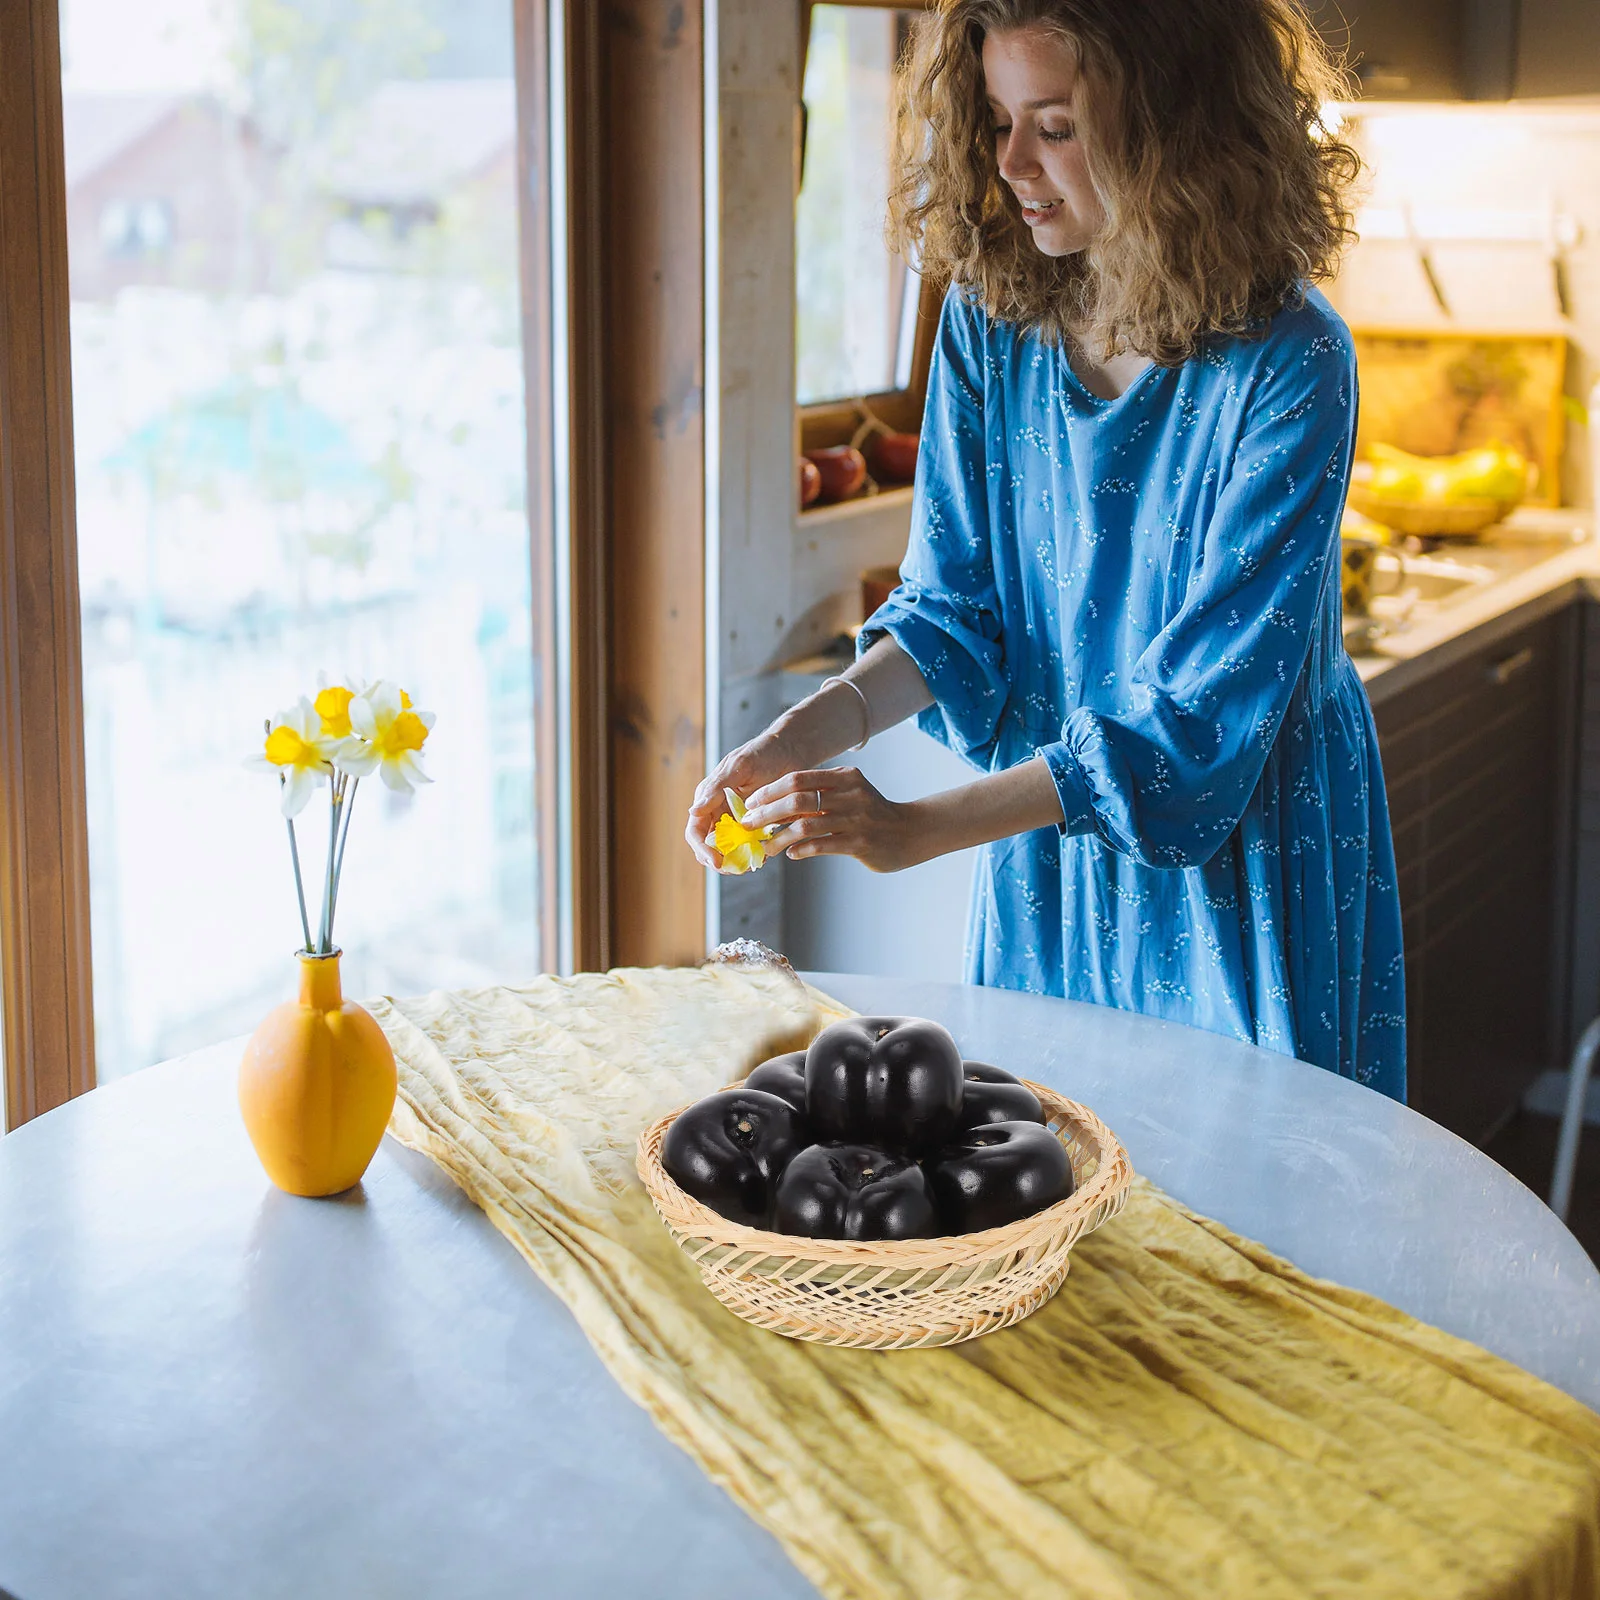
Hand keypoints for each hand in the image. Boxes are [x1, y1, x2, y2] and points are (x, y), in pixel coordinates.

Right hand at [685, 726, 804, 869]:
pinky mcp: (756, 823)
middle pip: (710, 847)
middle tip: (737, 868)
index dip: (702, 850)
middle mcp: (719, 811)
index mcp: (709, 798)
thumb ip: (716, 789)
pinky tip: (765, 855)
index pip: (695, 832)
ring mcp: (738, 819)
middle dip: (719, 861)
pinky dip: (754, 854)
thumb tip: (693, 812)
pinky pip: (750, 846)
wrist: (792, 749)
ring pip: (729, 850)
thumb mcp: (739, 767)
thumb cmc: (763, 752)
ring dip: (737, 861)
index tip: (717, 861)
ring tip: (752, 863)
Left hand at [743, 768, 927, 874]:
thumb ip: (821, 794)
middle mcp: (850, 794)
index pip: (798, 778)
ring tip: (767, 848)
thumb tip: (777, 806)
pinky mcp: (860, 843)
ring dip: (779, 837)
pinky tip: (792, 854)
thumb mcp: (850, 793)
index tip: (752, 803)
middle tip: (749, 825)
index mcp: (845, 777)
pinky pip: (821, 845)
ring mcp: (856, 819)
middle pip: (797, 799)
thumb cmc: (872, 814)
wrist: (911, 832)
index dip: (770, 791)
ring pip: (805, 825)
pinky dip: (801, 850)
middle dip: (766, 813)